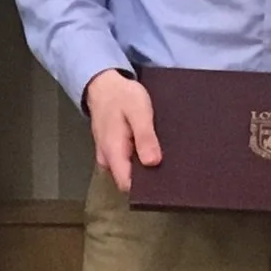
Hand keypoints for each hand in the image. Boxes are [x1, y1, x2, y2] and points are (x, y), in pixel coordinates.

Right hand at [84, 70, 161, 192]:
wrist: (104, 84)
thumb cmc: (122, 95)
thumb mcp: (139, 111)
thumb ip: (144, 137)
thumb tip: (153, 163)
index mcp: (113, 151)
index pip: (127, 185)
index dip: (145, 186)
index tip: (164, 179)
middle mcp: (107, 158)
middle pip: (128, 180)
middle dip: (147, 176)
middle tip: (167, 162)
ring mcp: (107, 155)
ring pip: (127, 171)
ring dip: (142, 165)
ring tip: (159, 151)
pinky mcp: (110, 151)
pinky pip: (125, 161)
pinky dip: (137, 157)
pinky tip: (149, 146)